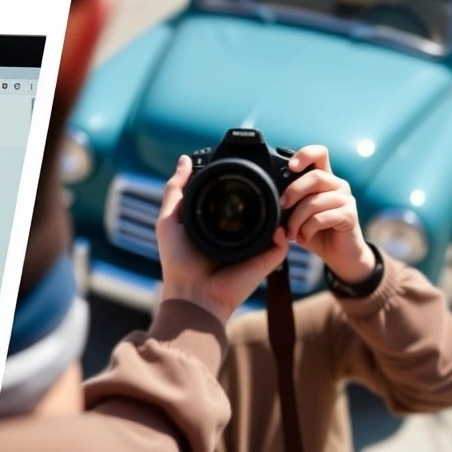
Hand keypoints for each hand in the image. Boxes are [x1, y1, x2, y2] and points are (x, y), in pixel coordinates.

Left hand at [156, 155, 289, 323]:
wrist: (193, 292)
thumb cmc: (178, 261)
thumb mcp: (170, 220)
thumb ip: (176, 190)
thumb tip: (184, 159)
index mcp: (217, 223)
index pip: (234, 199)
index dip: (238, 184)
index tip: (239, 170)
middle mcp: (238, 233)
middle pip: (257, 207)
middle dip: (265, 193)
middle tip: (268, 179)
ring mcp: (254, 247)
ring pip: (276, 222)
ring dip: (281, 209)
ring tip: (281, 196)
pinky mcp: (266, 261)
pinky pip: (282, 244)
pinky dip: (282, 234)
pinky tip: (276, 227)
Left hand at [281, 145, 375, 283]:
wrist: (338, 254)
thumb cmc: (315, 231)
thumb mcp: (297, 215)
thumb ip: (288, 203)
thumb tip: (269, 200)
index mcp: (324, 179)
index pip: (319, 154)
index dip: (305, 154)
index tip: (291, 166)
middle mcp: (337, 184)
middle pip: (314, 176)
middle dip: (293, 192)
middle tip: (282, 208)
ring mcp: (346, 199)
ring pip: (314, 201)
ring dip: (296, 220)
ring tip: (291, 233)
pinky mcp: (349, 215)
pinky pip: (322, 218)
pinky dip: (307, 230)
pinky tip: (303, 237)